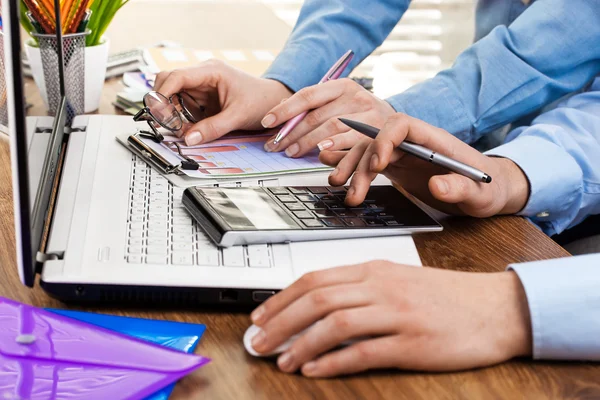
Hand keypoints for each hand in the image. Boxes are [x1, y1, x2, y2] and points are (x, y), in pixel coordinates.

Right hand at [154, 59, 291, 145]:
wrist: (275, 102)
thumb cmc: (261, 101)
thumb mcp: (237, 117)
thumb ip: (213, 128)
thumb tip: (189, 139)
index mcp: (211, 71)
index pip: (177, 76)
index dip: (163, 93)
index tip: (158, 112)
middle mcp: (203, 75)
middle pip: (168, 82)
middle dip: (163, 103)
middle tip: (168, 124)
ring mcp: (202, 86)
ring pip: (173, 95)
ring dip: (172, 113)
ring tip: (181, 130)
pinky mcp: (203, 98)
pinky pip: (183, 105)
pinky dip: (181, 117)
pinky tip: (188, 128)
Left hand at [250, 262, 531, 376]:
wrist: (496, 307)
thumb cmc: (445, 296)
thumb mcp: (399, 280)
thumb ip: (360, 289)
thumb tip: (317, 306)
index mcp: (375, 270)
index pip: (316, 279)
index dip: (281, 297)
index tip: (260, 315)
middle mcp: (382, 287)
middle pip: (318, 299)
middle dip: (280, 321)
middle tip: (258, 341)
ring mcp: (398, 314)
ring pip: (336, 323)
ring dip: (301, 343)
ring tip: (281, 360)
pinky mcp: (413, 343)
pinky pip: (364, 351)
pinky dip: (334, 362)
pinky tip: (314, 370)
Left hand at [261, 78, 395, 157]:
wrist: (396, 125)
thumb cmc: (359, 115)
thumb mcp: (338, 104)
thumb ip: (313, 106)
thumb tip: (280, 109)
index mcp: (342, 85)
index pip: (308, 94)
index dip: (286, 109)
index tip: (267, 121)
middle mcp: (356, 96)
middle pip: (317, 114)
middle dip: (292, 132)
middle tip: (275, 145)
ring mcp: (368, 114)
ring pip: (332, 127)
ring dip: (308, 142)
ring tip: (291, 152)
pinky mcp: (377, 133)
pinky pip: (351, 140)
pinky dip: (334, 146)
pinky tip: (320, 152)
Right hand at [322, 113, 528, 216]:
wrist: (487, 193)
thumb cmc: (488, 189)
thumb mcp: (481, 194)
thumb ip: (461, 187)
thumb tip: (438, 185)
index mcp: (435, 140)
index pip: (402, 125)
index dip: (385, 139)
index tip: (379, 164)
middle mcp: (415, 143)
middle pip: (379, 141)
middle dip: (361, 163)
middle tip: (352, 189)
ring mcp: (404, 154)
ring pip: (368, 153)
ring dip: (352, 169)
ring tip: (340, 189)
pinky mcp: (397, 167)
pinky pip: (369, 164)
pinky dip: (352, 169)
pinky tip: (337, 175)